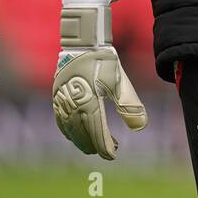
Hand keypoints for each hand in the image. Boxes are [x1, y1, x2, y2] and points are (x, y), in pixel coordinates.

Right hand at [52, 0, 147, 157]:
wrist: (83, 43)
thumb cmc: (105, 61)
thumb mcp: (121, 82)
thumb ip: (130, 106)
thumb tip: (140, 127)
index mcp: (89, 101)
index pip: (97, 131)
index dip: (104, 146)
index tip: (112, 154)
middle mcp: (72, 104)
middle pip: (82, 132)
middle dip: (94, 144)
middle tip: (106, 151)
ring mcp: (62, 100)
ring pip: (69, 128)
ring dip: (80, 140)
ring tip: (92, 146)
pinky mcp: (56, 95)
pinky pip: (60, 119)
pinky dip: (67, 130)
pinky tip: (74, 134)